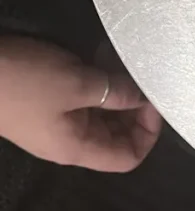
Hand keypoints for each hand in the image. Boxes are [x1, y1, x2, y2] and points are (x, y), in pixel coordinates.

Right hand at [0, 36, 161, 171]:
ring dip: (117, 87)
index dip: (148, 132)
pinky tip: (100, 54)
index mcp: (79, 147)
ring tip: (122, 56)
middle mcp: (71, 140)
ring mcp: (57, 121)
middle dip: (135, 105)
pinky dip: (98, 79)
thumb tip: (144, 97)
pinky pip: (84, 97)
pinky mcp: (47, 102)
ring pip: (102, 112)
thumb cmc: (25, 82)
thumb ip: (115, 91)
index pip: (128, 157)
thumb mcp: (76, 83)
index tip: (153, 98)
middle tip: (141, 72)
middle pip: (118, 134)